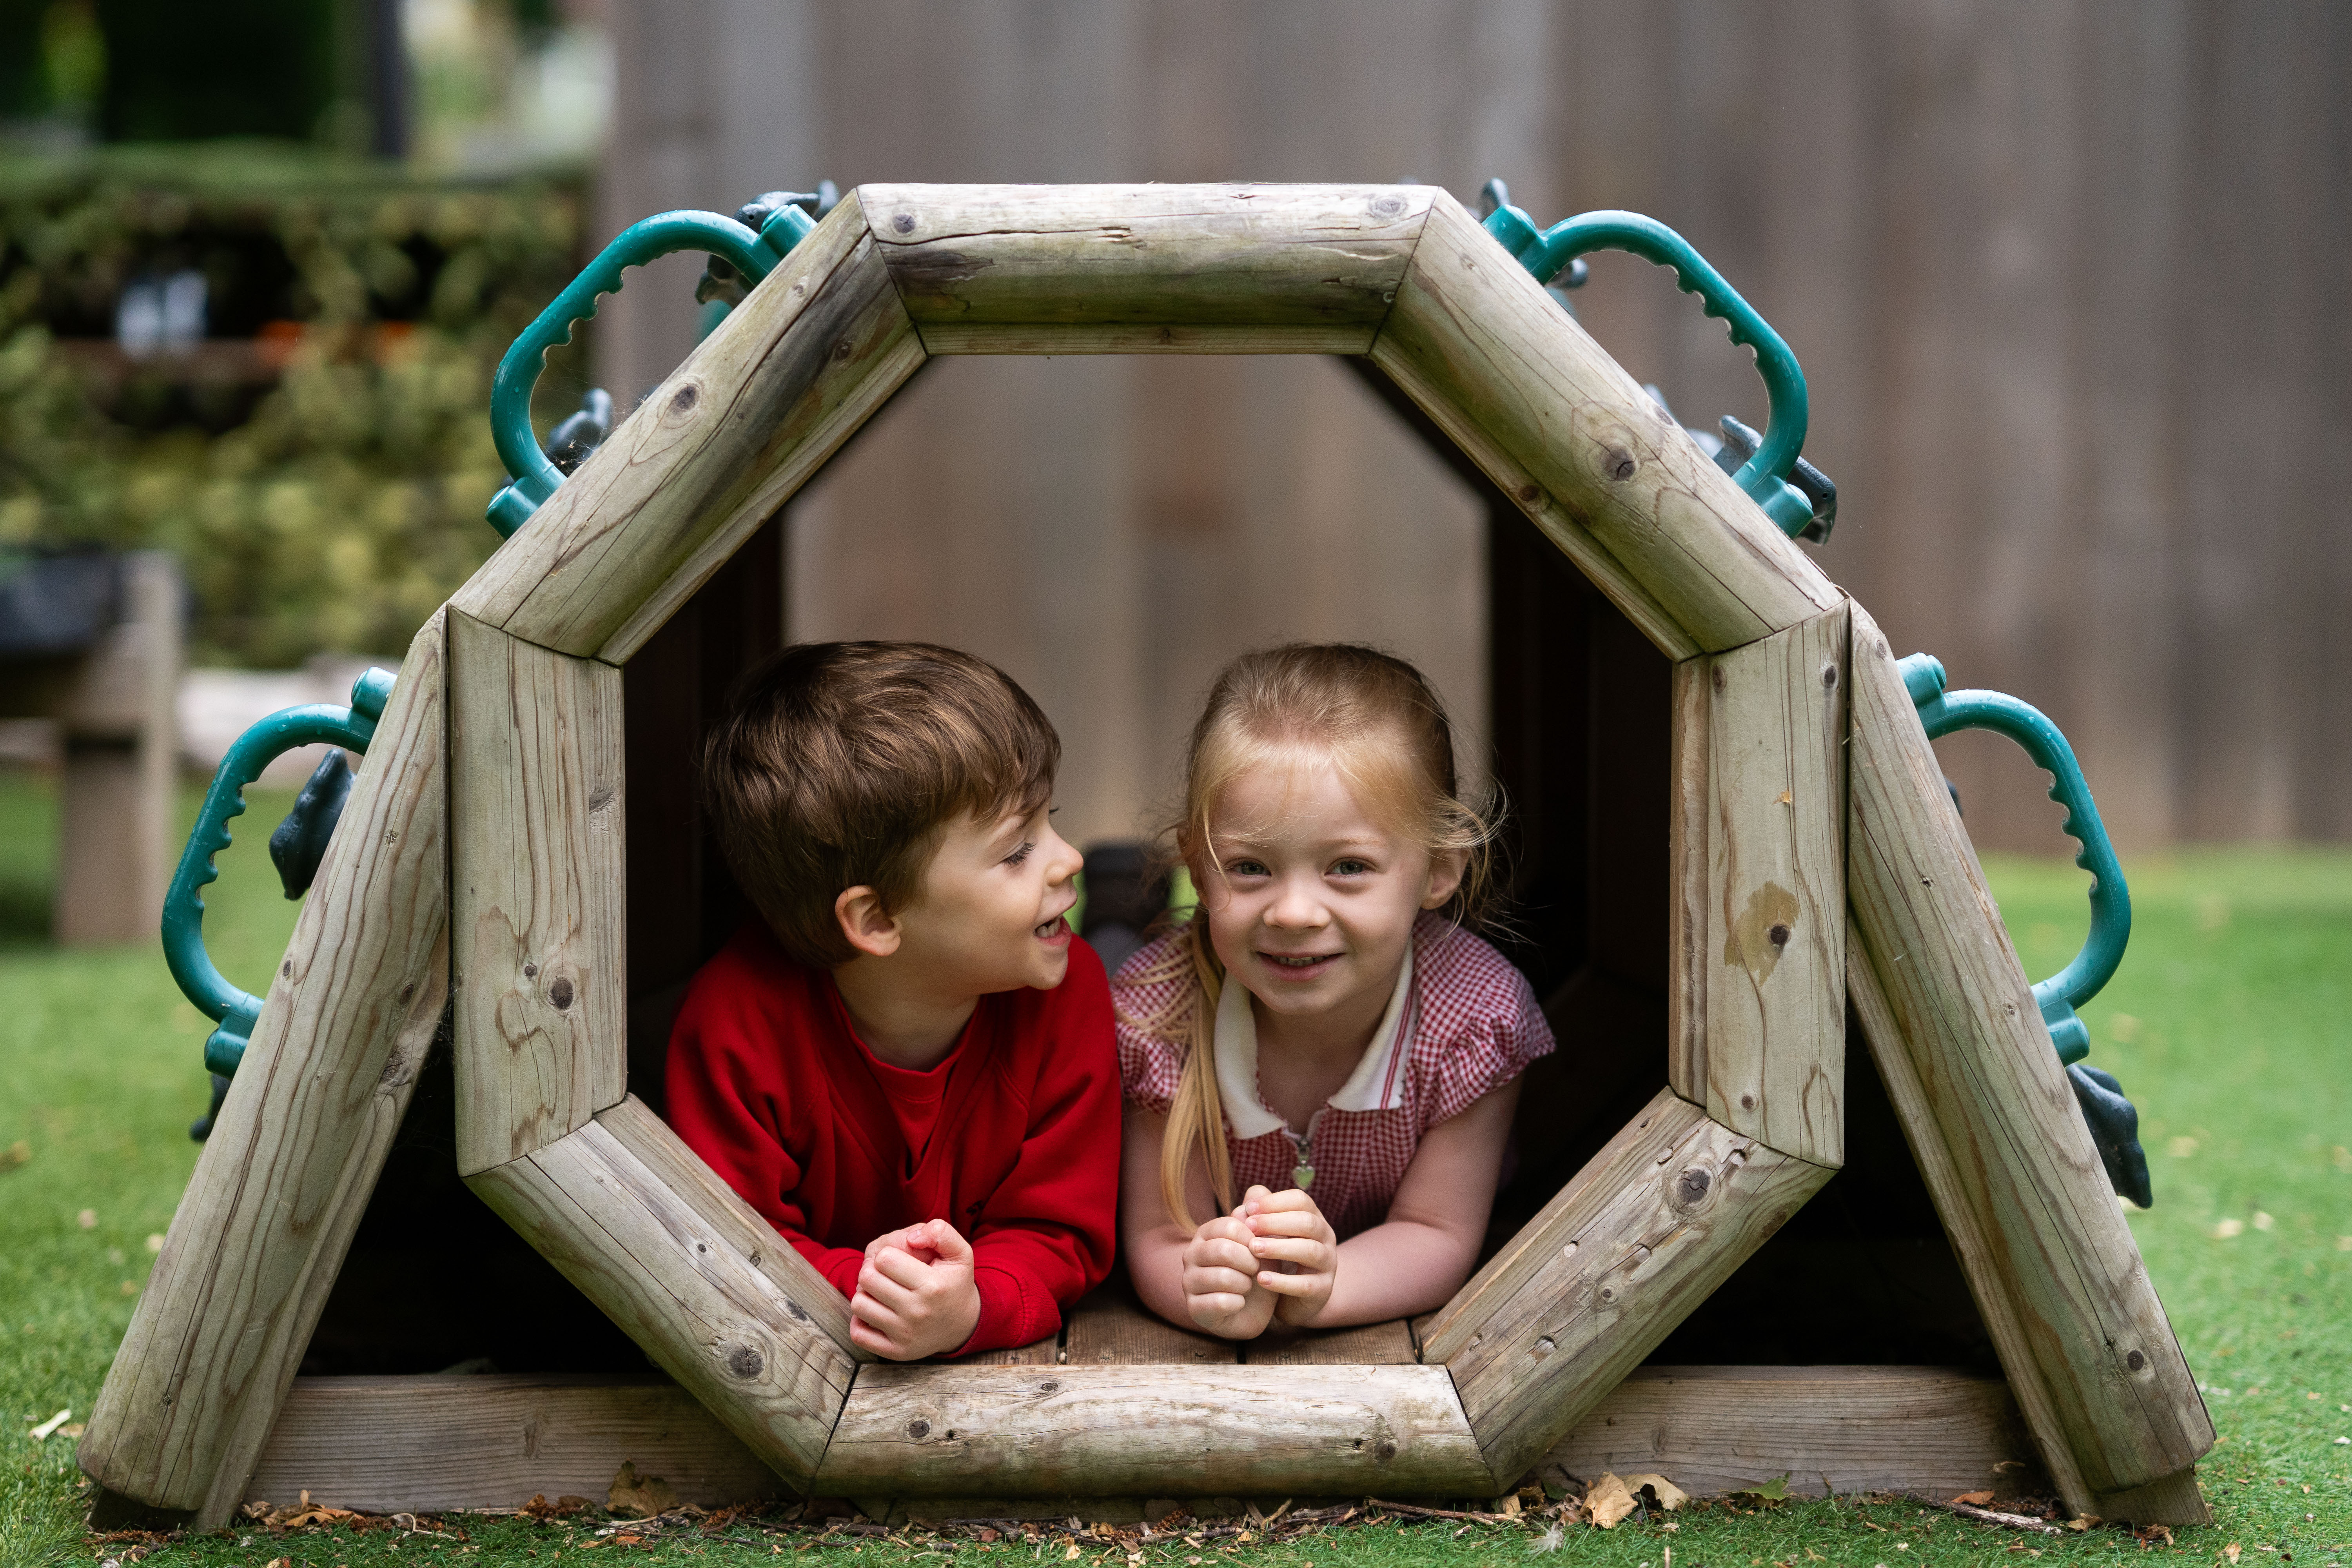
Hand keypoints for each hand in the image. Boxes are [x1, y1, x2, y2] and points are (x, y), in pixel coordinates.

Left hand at [848, 1218, 980, 1360]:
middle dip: (871, 1270)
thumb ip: (940, 1232)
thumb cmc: (955, 1283)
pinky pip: (858, 1333)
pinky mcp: (894, 1352)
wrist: (962, 1325)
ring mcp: (904, 1335)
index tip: (895, 1260)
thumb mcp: (960, 1253)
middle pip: (867, 1279)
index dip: (886, 1254)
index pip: (884, 1259)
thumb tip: (911, 1237)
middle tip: (884, 1274)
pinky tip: (877, 1311)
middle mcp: (918, 1312)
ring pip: (858, 1304)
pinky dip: (861, 1320)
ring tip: (880, 1292)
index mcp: (933, 1286)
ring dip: (865, 1294)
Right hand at [1181, 1213, 1275, 1338]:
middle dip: (1249, 1262)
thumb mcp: (1264, 1242)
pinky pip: (1219, 1302)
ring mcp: (1189, 1281)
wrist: (1252, 1310)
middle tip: (1257, 1270)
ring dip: (1245, 1284)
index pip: (1228, 1225)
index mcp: (1206, 1233)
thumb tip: (1259, 1189)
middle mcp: (1191, 1254)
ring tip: (1248, 1287)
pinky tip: (1239, 1303)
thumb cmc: (1256, 1271)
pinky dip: (1238, 1303)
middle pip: (1223, 1249)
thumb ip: (1261, 1215)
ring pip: (1221, 1277)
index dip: (1252, 1238)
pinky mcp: (1194, 1308)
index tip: (1261, 1249)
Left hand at [1239, 1184, 1337, 1326]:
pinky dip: (1283, 1282)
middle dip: (1275, 1222)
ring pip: (1310, 1251)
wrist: (1295, 1298)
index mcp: (1314, 1218)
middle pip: (1307, 1222)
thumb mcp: (1270, 1235)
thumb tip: (1249, 1201)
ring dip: (1279, 1248)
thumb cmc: (1279, 1258)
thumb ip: (1260, 1216)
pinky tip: (1261, 1278)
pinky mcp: (1323, 1289)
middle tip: (1248, 1227)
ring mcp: (1328, 1263)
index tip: (1248, 1209)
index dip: (1274, 1202)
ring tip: (1253, 1249)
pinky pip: (1306, 1284)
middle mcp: (1326, 1237)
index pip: (1301, 1200)